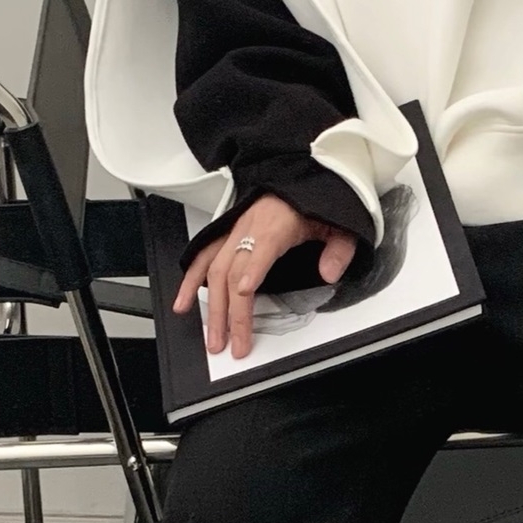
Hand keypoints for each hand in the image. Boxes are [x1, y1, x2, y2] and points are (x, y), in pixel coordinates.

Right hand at [172, 193, 357, 360]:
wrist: (294, 180)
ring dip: (212, 307)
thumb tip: (329, 272)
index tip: (243, 293)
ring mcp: (234, 233)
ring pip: (214, 271)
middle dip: (231, 311)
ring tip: (213, 337)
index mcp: (275, 224)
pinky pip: (202, 259)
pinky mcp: (226, 237)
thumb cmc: (311, 201)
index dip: (251, 270)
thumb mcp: (338, 223)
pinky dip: (190, 282)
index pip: (260, 249)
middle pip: (232, 271)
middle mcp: (248, 229)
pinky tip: (184, 304)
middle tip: (234, 342)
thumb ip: (338, 249)